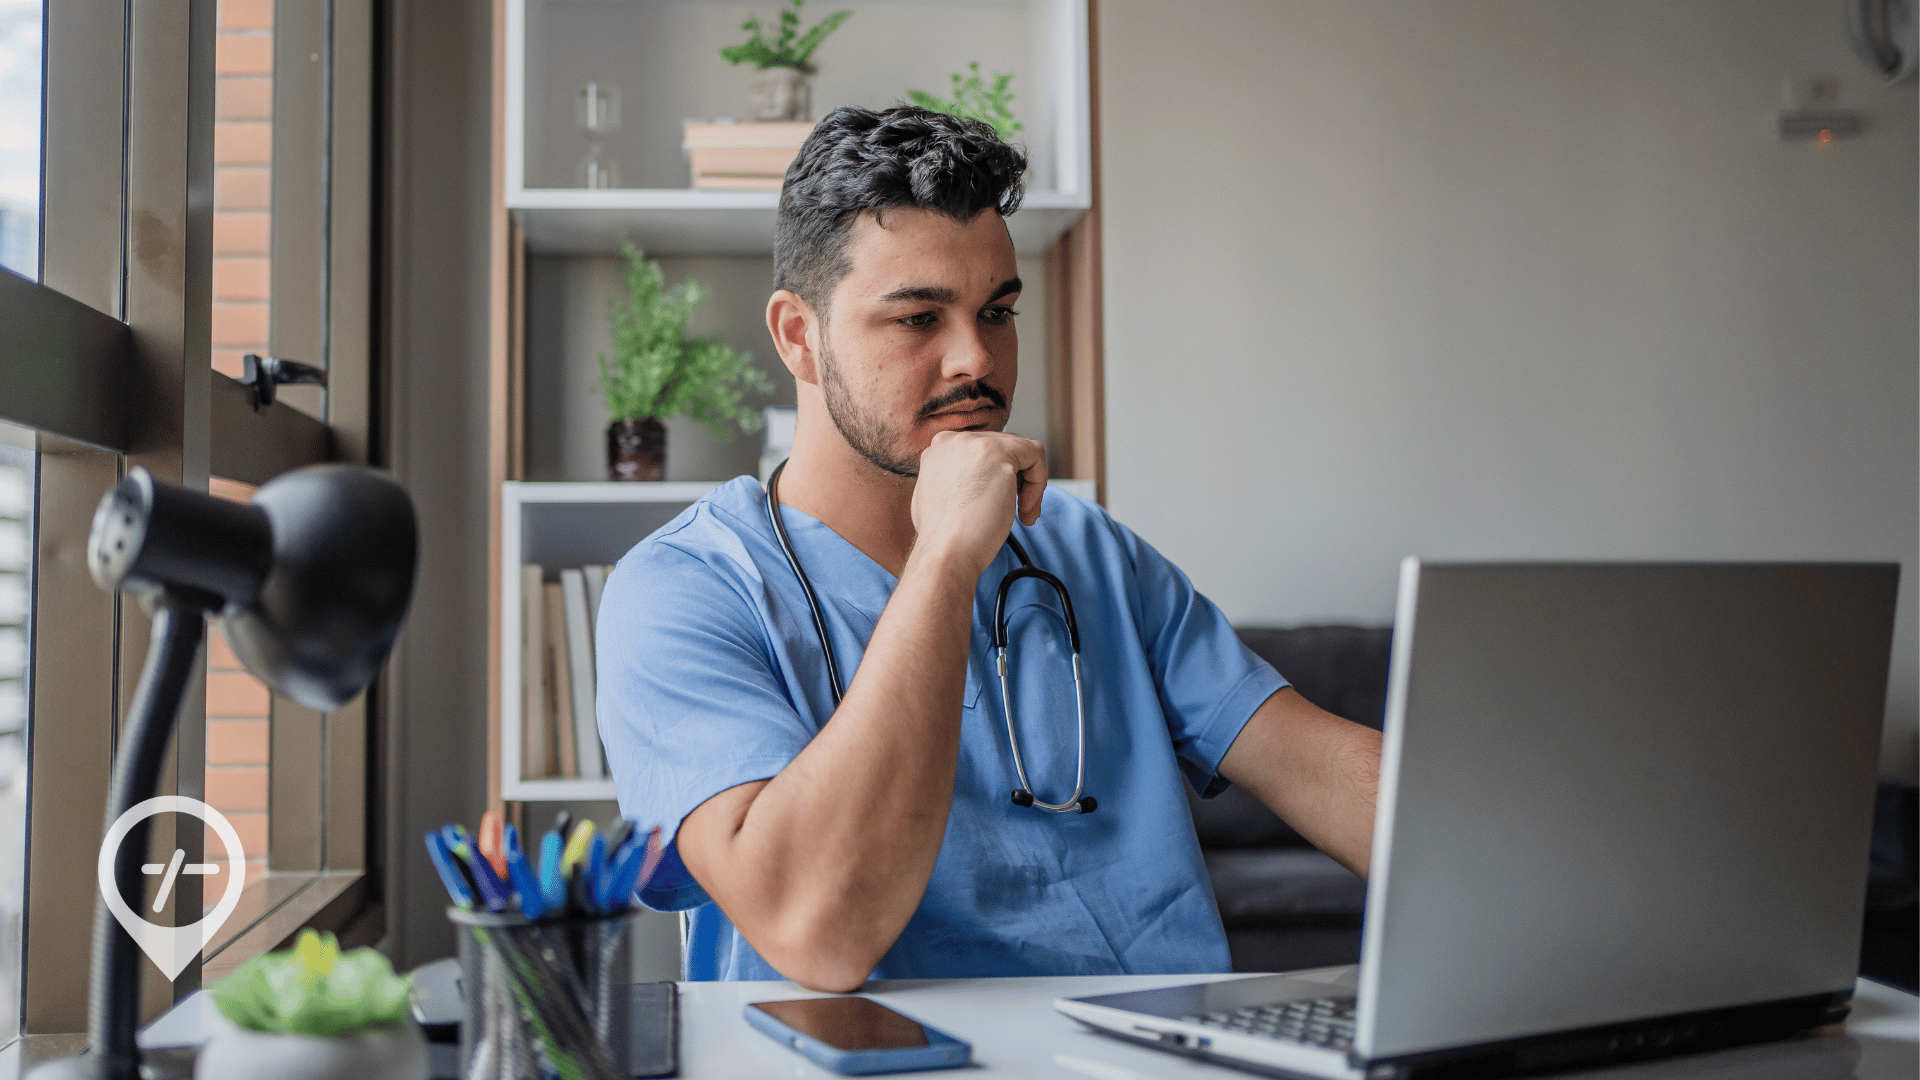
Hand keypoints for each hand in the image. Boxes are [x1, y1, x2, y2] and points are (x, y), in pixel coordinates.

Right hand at [910, 431, 1046, 576]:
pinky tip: (1025, 509)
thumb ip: (961, 479)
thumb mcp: (945, 497)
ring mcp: (975, 443)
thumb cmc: (947, 537)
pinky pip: (1035, 455)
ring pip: (1023, 451)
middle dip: (1018, 481)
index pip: (983, 451)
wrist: (945, 552)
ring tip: (1024, 514)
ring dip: (1030, 485)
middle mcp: (954, 440)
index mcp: (939, 449)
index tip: (1002, 502)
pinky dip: (1038, 482)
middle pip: (1004, 448)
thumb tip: (984, 478)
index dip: (1000, 477)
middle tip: (1021, 512)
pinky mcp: (998, 452)